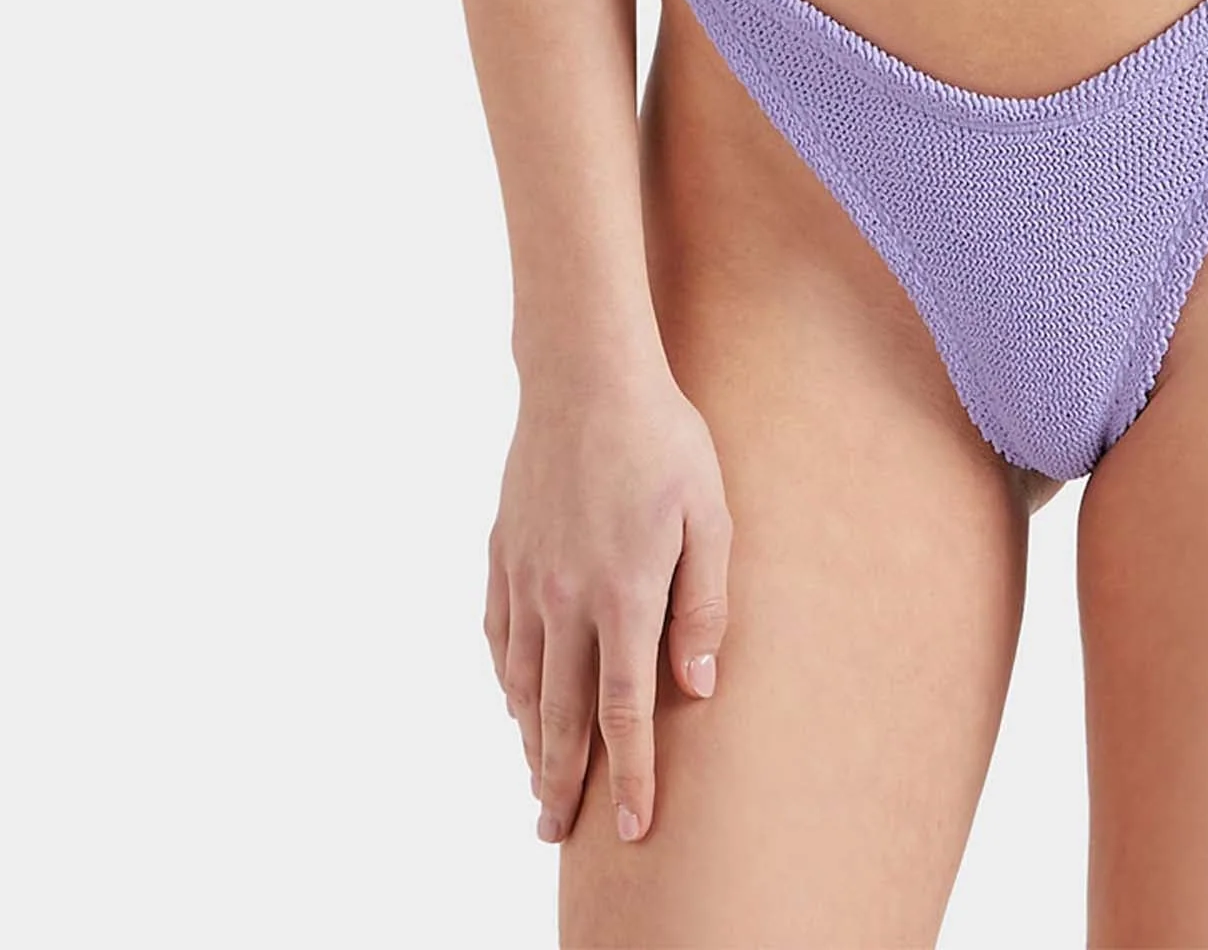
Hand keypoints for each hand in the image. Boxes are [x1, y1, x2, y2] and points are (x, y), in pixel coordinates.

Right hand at [486, 369, 733, 846]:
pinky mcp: (503, 554)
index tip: (630, 826)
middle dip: (563, 783)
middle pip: (561, 717)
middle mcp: (565, 599)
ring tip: (539, 785)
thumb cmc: (661, 439)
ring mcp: (526, 578)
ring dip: (530, 742)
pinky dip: (506, 682)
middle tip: (559, 832)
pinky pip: (499, 638)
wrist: (584, 375)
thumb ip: (703, 603)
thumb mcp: (708, 515)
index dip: (628, 777)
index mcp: (622, 595)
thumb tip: (697, 686)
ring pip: (522, 685)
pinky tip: (514, 702)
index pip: (623, 713)